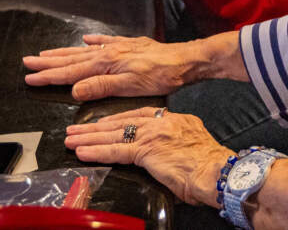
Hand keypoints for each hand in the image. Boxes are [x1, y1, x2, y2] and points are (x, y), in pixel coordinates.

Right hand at [23, 34, 196, 100]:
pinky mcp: (131, 45)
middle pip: (73, 59)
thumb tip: (73, 90)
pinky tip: (85, 40)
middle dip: (48, 63)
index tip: (29, 78)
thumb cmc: (161, 76)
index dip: (49, 77)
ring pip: (85, 51)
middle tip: (27, 63)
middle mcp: (109, 52)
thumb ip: (100, 87)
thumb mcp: (130, 86)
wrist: (186, 60)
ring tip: (46, 53)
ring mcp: (120, 47)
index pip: (71, 73)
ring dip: (64, 53)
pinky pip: (105, 41)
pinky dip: (93, 41)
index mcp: (106, 63)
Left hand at [65, 106, 231, 205]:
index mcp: (176, 120)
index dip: (119, 118)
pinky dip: (97, 151)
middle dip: (97, 126)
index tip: (105, 121)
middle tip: (77, 128)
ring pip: (115, 134)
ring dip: (90, 137)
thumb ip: (177, 145)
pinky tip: (82, 151)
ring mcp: (154, 135)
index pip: (142, 115)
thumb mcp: (194, 146)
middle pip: (123, 122)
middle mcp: (163, 123)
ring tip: (71, 138)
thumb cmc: (210, 165)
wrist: (216, 171)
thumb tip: (168, 155)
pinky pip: (116, 151)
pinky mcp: (147, 151)